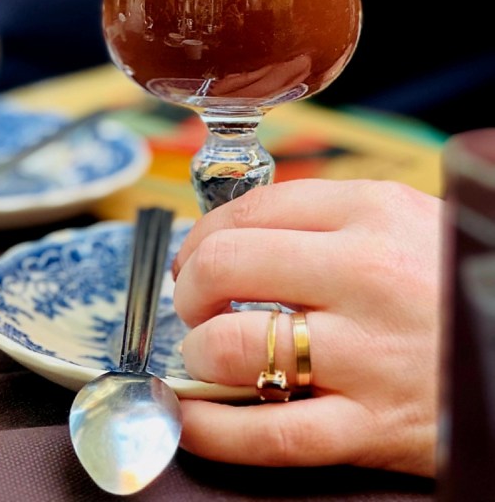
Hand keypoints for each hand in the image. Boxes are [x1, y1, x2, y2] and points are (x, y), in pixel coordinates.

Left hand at [172, 178, 441, 476]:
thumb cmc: (455, 280)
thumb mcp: (407, 218)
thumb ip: (329, 216)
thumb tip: (241, 230)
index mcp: (371, 212)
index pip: (249, 209)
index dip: (201, 234)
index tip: (193, 255)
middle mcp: (365, 275)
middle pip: (227, 266)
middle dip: (188, 288)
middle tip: (193, 303)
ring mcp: (368, 354)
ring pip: (235, 346)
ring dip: (199, 354)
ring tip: (208, 355)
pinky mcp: (373, 427)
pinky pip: (270, 435)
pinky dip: (214, 430)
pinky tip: (193, 418)